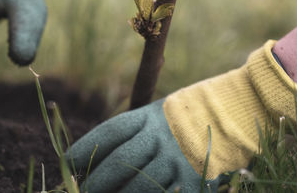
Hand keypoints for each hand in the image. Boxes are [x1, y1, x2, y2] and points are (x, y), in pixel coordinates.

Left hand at [67, 99, 209, 192]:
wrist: (229, 116)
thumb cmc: (186, 116)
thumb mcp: (158, 112)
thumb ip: (134, 130)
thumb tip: (102, 153)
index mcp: (149, 116)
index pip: (110, 133)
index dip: (85, 147)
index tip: (67, 161)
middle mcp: (160, 136)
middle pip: (119, 161)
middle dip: (95, 180)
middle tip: (79, 190)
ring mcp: (177, 159)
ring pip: (138, 186)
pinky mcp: (193, 179)